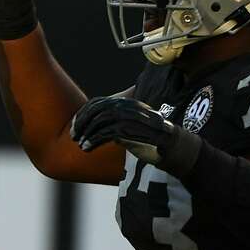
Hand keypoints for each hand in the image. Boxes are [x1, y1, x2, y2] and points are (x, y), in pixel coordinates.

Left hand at [71, 96, 200, 176]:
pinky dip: (93, 140)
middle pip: (97, 110)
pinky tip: (87, 147)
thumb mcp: (131, 127)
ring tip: (81, 144)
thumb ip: (116, 123)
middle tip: (74, 135)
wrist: (174, 147)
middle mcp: (129, 107)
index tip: (75, 125)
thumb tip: (95, 127)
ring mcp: (131, 117)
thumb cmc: (152, 139)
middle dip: (82, 122)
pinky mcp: (132, 130)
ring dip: (86, 133)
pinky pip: (106, 133)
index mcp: (128, 103)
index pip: (99, 102)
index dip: (84, 113)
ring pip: (100, 121)